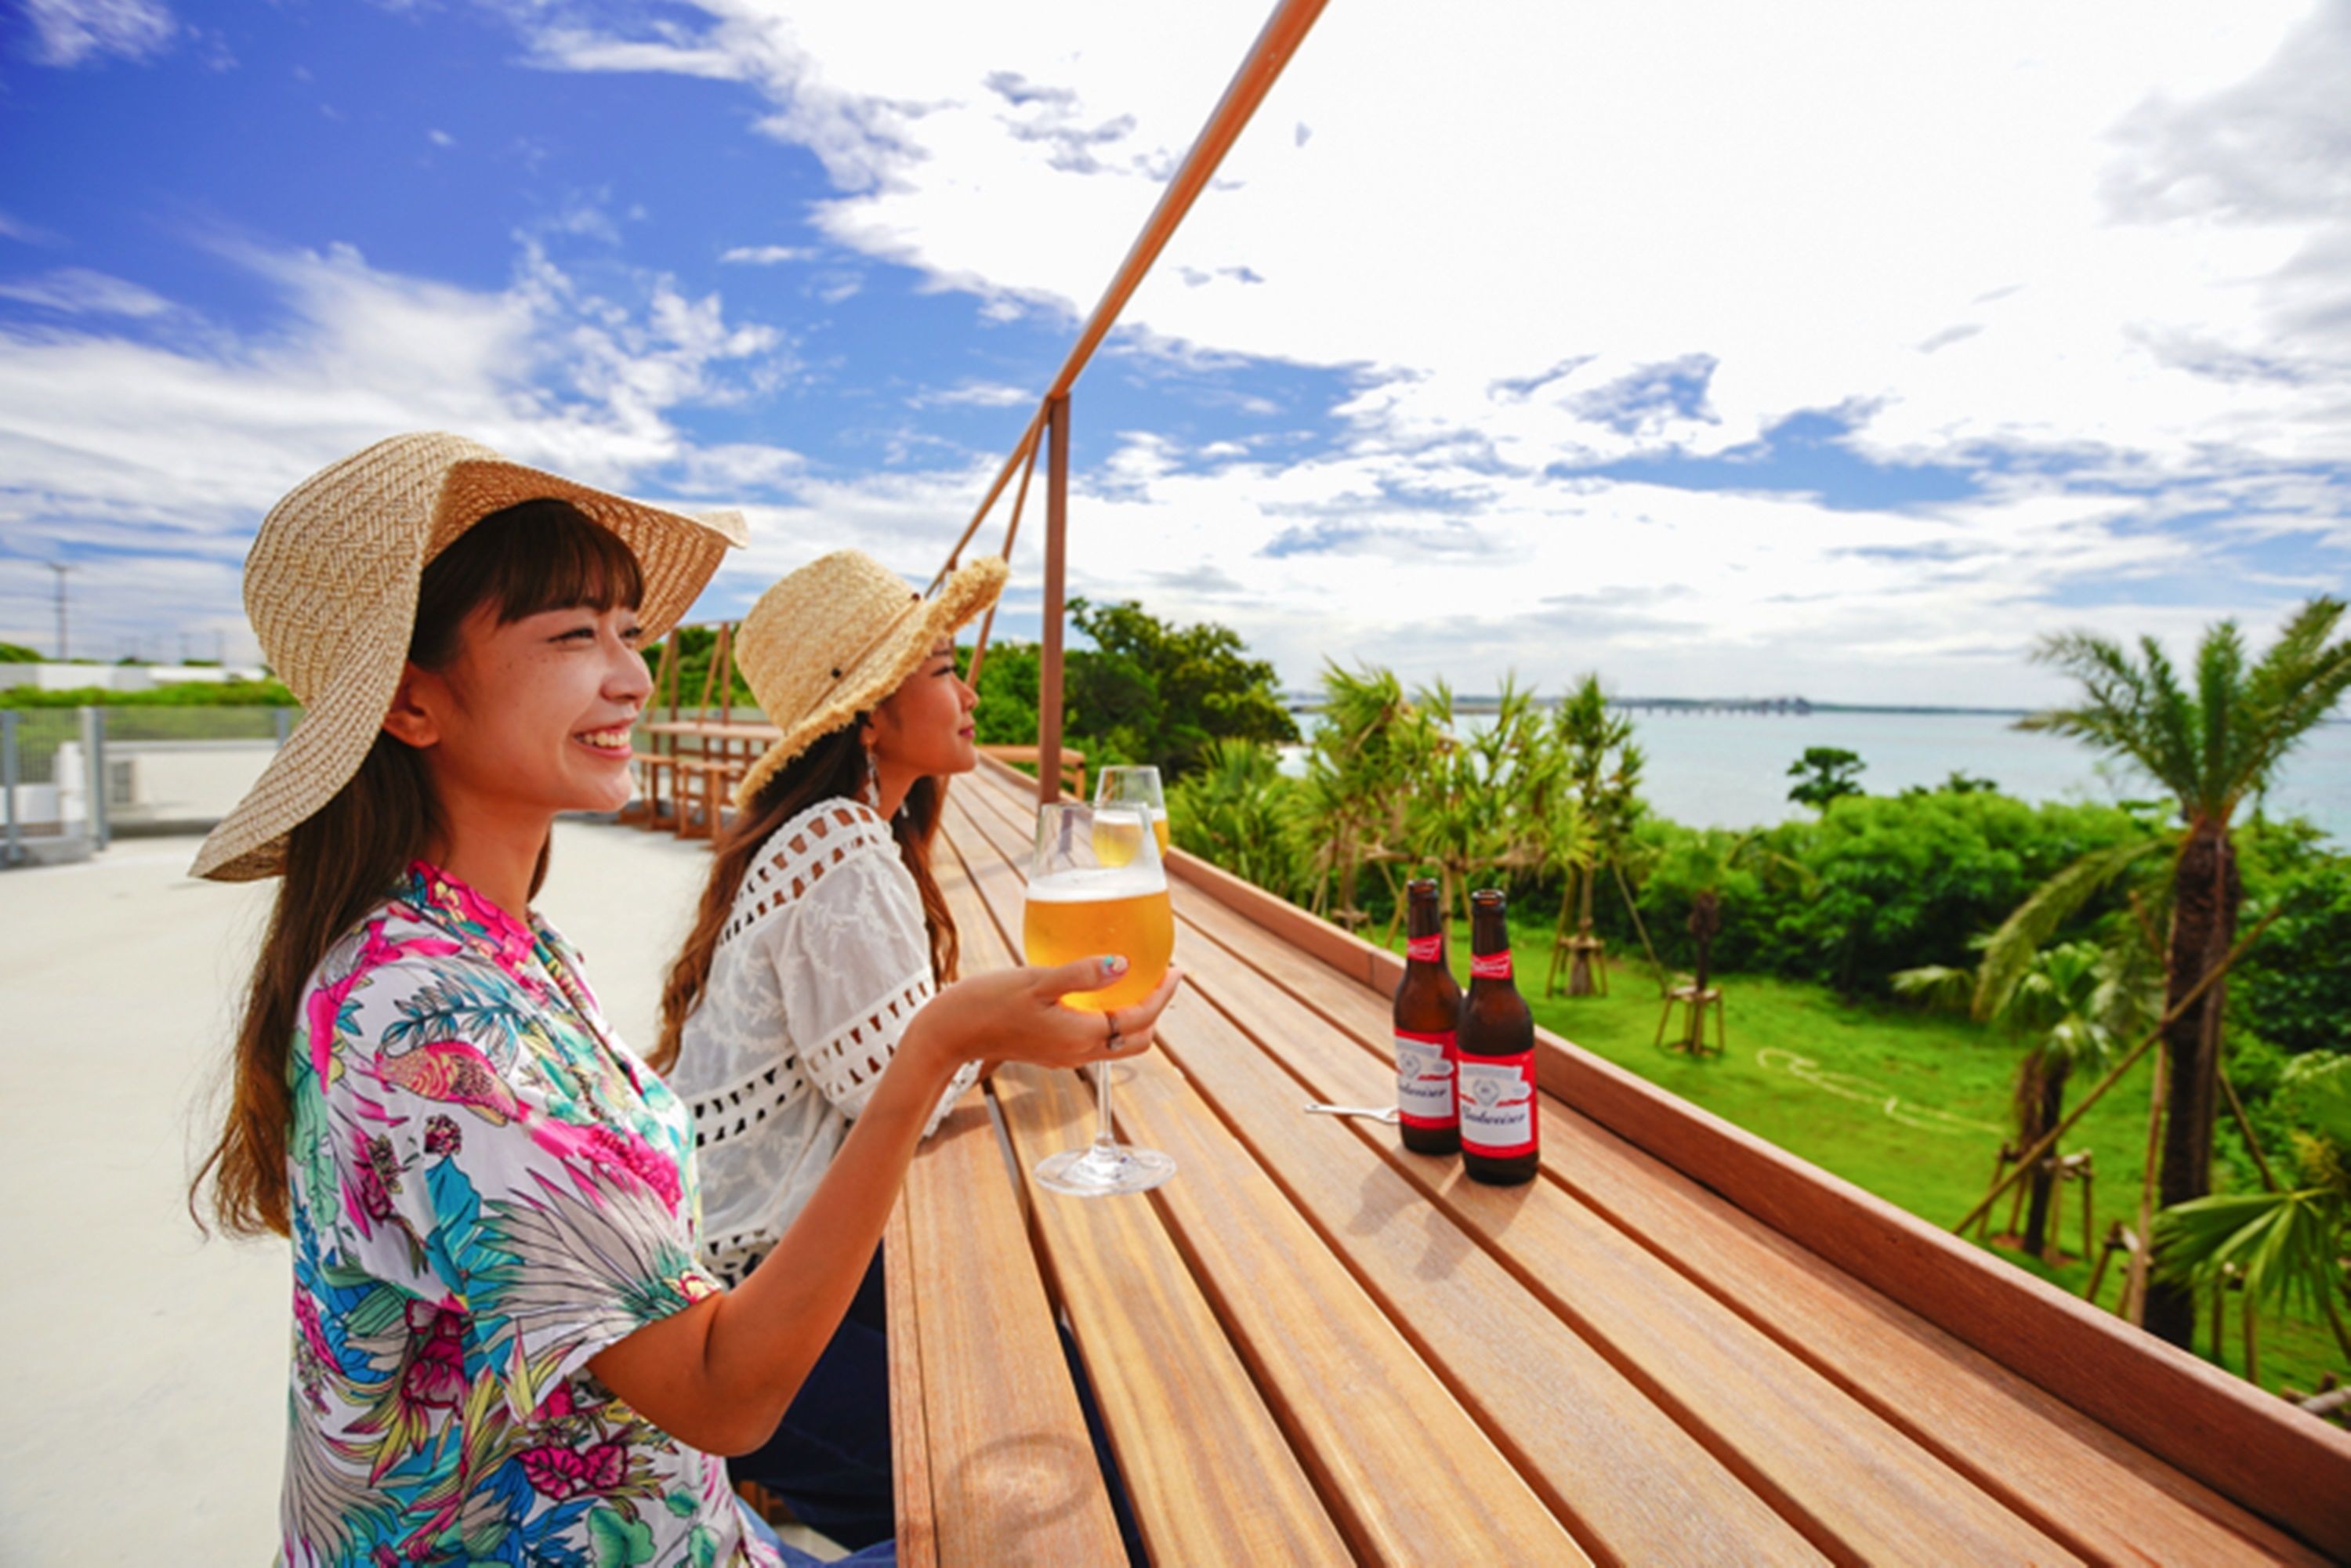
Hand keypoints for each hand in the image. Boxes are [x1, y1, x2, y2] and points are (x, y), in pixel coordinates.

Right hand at [911, 958, 1181, 1073]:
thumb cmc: (988, 1003)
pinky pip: (1095, 1040)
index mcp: (1081, 1036)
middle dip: (1156, 1011)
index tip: (1176, 971)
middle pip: (1137, 1040)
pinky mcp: (1051, 1051)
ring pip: (1117, 1043)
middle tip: (1161, 977)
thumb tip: (1123, 964)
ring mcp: (1065, 1055)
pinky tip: (1099, 993)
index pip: (1140, 1020)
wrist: (950, 1033)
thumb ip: (1082, 974)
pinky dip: (1110, 1020)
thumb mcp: (1037, 981)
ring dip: (1134, 1016)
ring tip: (1136, 982)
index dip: (1163, 995)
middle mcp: (1079, 1052)